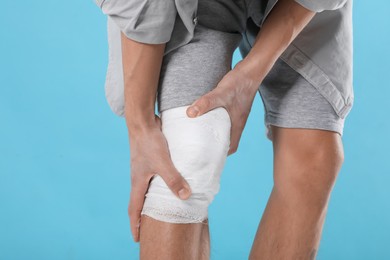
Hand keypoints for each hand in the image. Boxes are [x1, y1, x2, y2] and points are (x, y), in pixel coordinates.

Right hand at [127, 114, 191, 241]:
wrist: (143, 121)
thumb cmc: (149, 142)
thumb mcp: (162, 163)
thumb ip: (174, 179)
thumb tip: (186, 196)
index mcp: (138, 182)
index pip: (134, 209)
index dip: (135, 225)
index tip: (137, 239)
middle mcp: (139, 178)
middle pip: (140, 201)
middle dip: (144, 216)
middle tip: (151, 228)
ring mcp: (144, 169)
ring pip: (148, 190)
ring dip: (153, 200)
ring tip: (162, 209)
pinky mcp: (151, 160)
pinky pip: (155, 178)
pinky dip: (160, 186)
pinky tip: (171, 184)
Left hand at [186, 60, 259, 154]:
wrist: (250, 70)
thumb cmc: (239, 83)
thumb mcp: (221, 93)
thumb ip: (206, 103)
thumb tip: (190, 114)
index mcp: (237, 124)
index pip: (231, 147)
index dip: (221, 155)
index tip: (208, 158)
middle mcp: (237, 121)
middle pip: (226, 140)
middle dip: (214, 146)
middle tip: (199, 148)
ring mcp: (236, 113)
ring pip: (225, 129)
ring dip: (214, 133)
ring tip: (198, 135)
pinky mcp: (232, 105)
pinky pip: (223, 119)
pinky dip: (214, 121)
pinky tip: (203, 117)